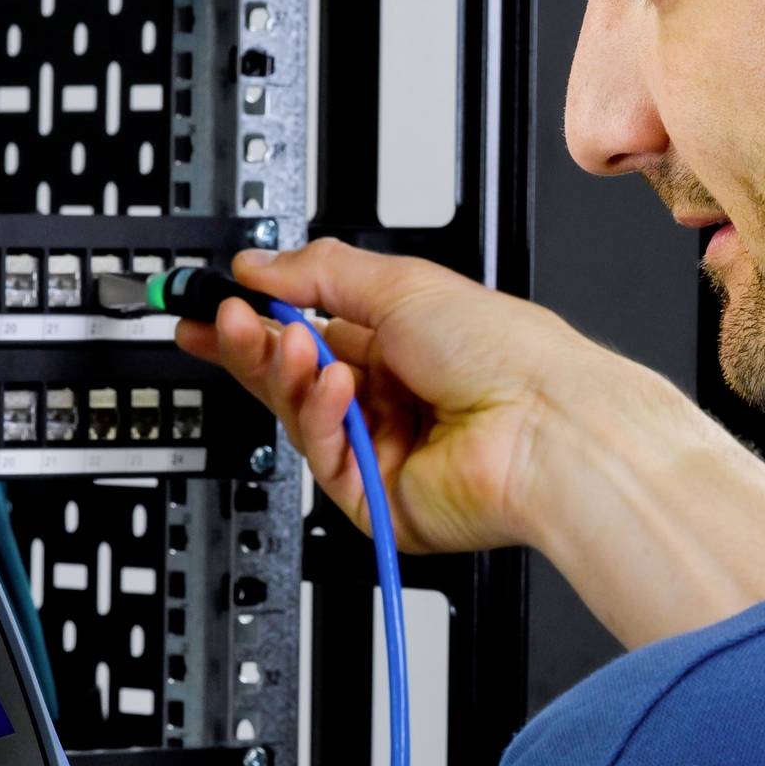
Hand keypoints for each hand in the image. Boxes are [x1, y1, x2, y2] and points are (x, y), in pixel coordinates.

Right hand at [173, 239, 649, 556]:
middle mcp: (391, 398)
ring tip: (292, 346)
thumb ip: (321, 273)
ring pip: (300, 416)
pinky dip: (320, 417)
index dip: (256, 321)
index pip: (308, 331)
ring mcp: (384, 450)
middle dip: (255, 347)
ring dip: (288, 375)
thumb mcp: (403, 284)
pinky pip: (322, 458)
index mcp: (402, 343)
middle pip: (294, 377)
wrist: (550, 426)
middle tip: (225, 321)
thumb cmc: (510, 356)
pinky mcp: (377, 501)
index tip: (214, 307)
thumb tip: (261, 264)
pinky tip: (335, 388)